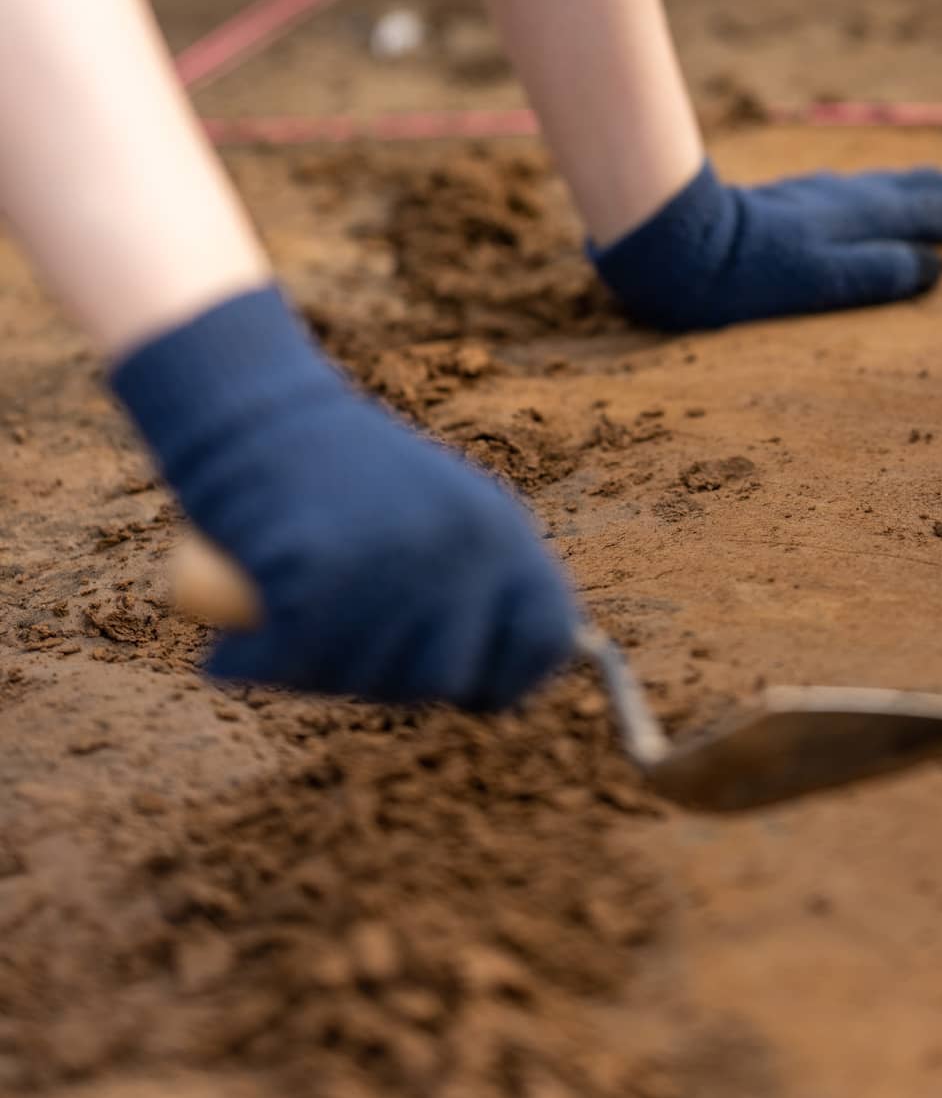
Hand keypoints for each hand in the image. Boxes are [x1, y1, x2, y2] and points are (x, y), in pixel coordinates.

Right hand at [109, 286, 576, 707]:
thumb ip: (484, 581)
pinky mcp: (319, 577)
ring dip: (321, 671)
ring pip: (369, 682)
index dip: (504, 676)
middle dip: (395, 680)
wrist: (258, 415)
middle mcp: (463, 548)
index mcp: (503, 529)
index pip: (546, 639)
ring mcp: (395, 563)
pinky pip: (293, 664)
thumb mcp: (445, 512)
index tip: (458, 679)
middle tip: (345, 635)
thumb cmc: (346, 476)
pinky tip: (240, 644)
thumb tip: (521, 675)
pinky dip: (255, 662)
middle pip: (449, 679)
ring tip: (297, 611)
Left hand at [590, 161, 941, 331]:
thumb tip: (934, 268)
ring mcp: (823, 194)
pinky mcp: (798, 202)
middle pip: (930, 189)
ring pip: (901, 186)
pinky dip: (908, 202)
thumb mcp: (816, 281)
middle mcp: (849, 194)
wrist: (670, 242)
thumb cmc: (739, 273)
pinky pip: (875, 194)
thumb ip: (878, 273)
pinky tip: (895, 215)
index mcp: (863, 213)